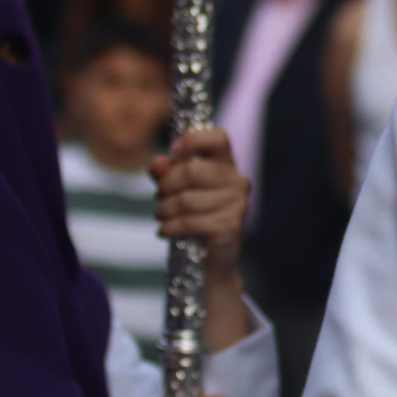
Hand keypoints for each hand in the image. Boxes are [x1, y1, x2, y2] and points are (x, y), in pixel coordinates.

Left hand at [152, 128, 249, 277]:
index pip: (218, 138)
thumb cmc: (195, 216)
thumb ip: (166, 173)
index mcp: (227, 164)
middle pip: (192, 171)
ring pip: (186, 200)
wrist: (211, 259)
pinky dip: (170, 227)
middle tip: (159, 197)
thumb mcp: (176, 189)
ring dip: (164, 210)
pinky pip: (190, 222)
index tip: (173, 151)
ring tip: (161, 216)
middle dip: (166, 186)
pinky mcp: (230, 227)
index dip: (194, 139)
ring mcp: (237, 204)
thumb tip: (158, 163)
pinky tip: (164, 231)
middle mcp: (237, 180)